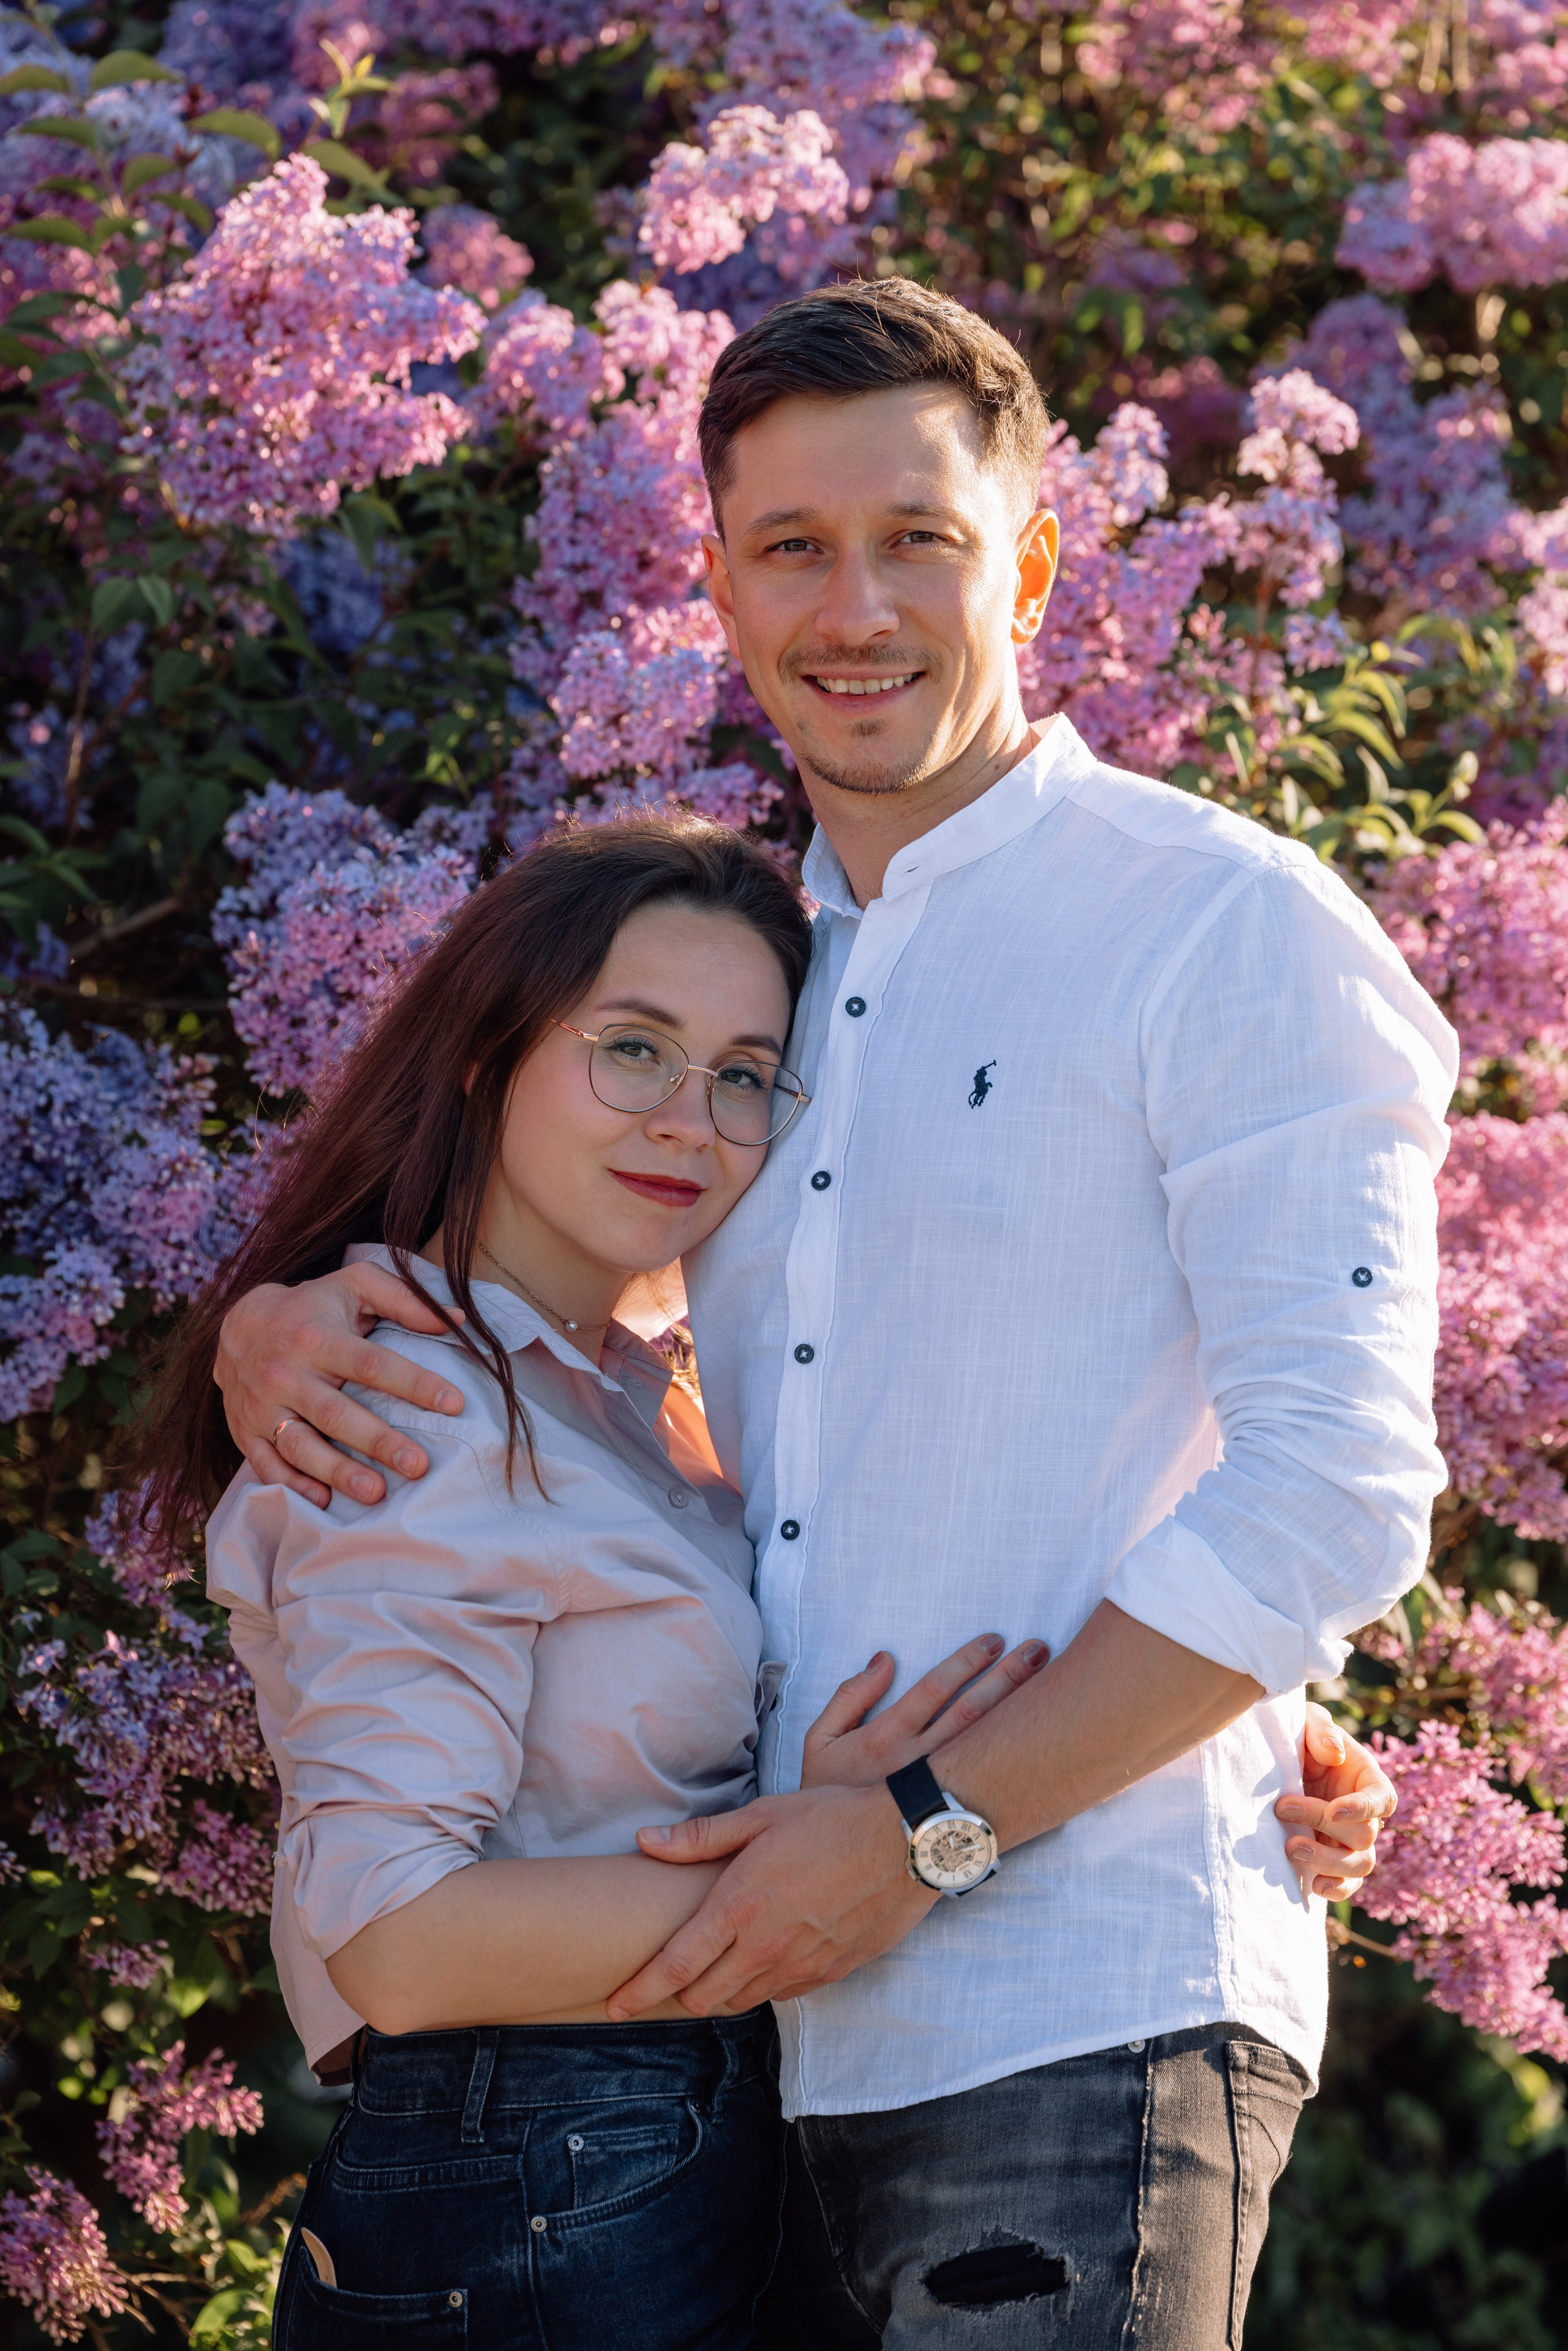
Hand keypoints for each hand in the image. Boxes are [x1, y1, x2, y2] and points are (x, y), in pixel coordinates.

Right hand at [216, 1264, 464, 1509]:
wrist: (238, 1327)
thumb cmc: (312, 1307)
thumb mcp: (354, 1285)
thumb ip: (404, 1299)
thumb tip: (458, 1318)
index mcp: (316, 1337)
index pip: (371, 1364)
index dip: (413, 1383)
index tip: (454, 1404)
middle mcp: (286, 1374)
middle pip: (336, 1414)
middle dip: (379, 1442)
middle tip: (418, 1465)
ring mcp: (263, 1406)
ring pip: (301, 1445)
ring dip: (338, 1472)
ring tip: (376, 1492)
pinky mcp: (246, 1431)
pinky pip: (267, 1463)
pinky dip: (294, 1485)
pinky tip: (324, 1501)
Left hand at [608, 1783, 929, 2019]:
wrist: (905, 1842)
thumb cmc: (831, 1819)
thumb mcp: (761, 1817)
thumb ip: (700, 1839)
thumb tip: (646, 1843)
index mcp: (738, 1907)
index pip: (675, 1967)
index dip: (640, 1993)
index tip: (615, 2005)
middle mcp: (765, 1947)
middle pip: (704, 1997)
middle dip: (678, 1997)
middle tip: (663, 1987)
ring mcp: (800, 1965)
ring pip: (743, 2002)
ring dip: (720, 1995)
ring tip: (708, 1979)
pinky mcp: (831, 1973)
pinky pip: (782, 1995)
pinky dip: (762, 1988)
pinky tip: (761, 1966)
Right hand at [801, 1633, 1049, 1788]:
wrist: (835, 1858)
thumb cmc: (828, 1793)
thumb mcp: (820, 1740)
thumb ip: (850, 1696)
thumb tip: (884, 1659)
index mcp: (886, 1739)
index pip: (935, 1690)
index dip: (966, 1662)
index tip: (993, 1642)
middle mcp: (918, 1762)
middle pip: (971, 1711)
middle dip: (1006, 1677)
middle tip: (1037, 1650)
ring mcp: (938, 1789)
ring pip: (984, 1740)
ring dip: (1014, 1705)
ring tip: (1043, 1676)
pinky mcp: (950, 1810)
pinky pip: (986, 1775)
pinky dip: (1010, 1751)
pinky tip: (1034, 1732)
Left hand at [1275, 1701, 1395, 1900]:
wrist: (1272, 1762)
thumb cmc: (1298, 1738)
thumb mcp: (1307, 1722)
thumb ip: (1321, 1732)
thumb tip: (1335, 1754)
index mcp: (1366, 1779)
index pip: (1382, 1799)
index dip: (1363, 1809)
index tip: (1333, 1810)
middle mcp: (1363, 1814)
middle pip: (1365, 1835)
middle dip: (1323, 1825)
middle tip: (1282, 1808)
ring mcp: (1348, 1841)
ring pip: (1359, 1865)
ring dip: (1327, 1861)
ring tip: (1290, 1848)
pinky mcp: (1331, 1861)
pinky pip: (1345, 1885)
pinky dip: (1334, 1889)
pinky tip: (1313, 1885)